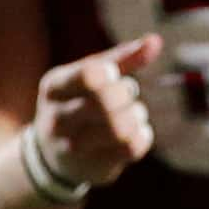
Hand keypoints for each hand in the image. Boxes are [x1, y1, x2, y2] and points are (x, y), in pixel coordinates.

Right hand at [32, 34, 162, 189]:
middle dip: (126, 93)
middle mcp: (57, 119)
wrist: (53, 155)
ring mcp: (72, 148)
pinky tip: (134, 133)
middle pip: (107, 102)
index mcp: (55, 87)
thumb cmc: (79, 102)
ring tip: (131, 114)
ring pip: (122, 128)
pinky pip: (133, 148)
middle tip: (125, 94)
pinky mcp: (94, 167)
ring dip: (136, 115)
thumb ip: (122, 57)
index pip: (88, 75)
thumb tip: (155, 41)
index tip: (113, 74)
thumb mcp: (90, 75)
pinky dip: (142, 134)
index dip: (111, 72)